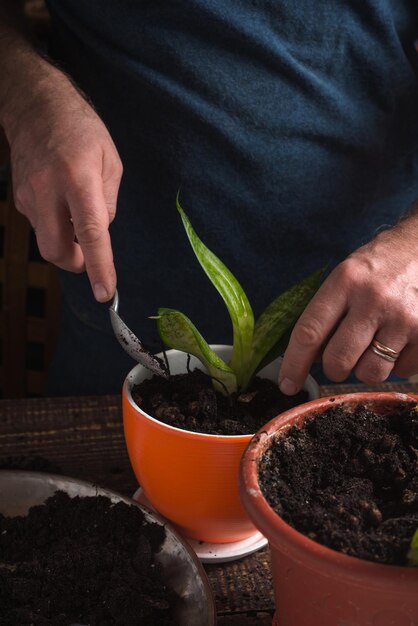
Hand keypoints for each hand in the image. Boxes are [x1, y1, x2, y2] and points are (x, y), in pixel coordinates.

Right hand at [5, 67, 122, 301]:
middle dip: (76, 264)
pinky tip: (61, 202)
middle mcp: (49, 191)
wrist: (35, 106)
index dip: (98, 266)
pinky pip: (40, 226)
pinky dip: (55, 226)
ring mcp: (29, 196)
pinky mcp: (19, 199)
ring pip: (46, 242)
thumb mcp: (111, 162)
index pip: (90, 233)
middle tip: (90, 253)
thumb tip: (99, 234)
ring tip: (77, 215)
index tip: (104, 292)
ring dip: (66, 244)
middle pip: (56, 251)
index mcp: (79, 180)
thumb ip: (108, 204)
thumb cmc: (81, 131)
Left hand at [279, 220, 417, 392]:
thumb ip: (326, 313)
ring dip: (365, 368)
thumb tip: (310, 359)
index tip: (287, 384)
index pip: (309, 332)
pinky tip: (397, 342)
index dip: (294, 364)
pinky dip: (396, 365)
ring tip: (372, 345)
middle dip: (334, 369)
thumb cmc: (378, 267)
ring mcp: (403, 318)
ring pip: (370, 373)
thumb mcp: (345, 276)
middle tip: (339, 360)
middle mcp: (373, 299)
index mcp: (345, 282)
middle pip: (339, 360)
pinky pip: (401, 372)